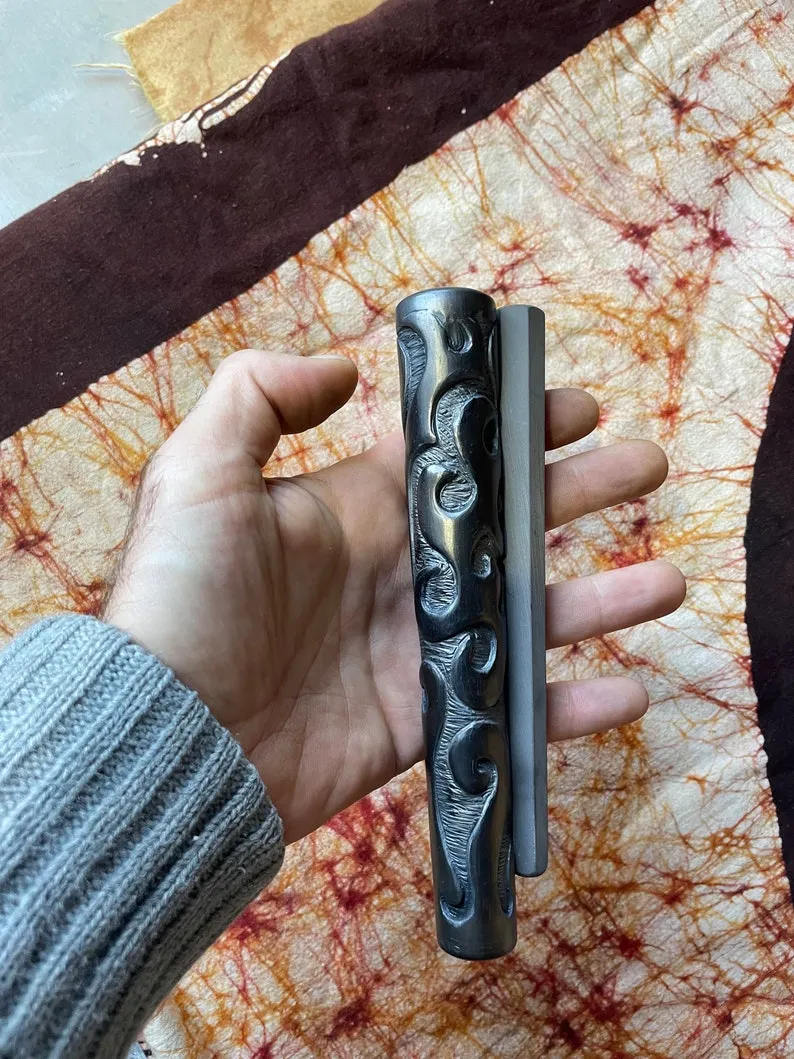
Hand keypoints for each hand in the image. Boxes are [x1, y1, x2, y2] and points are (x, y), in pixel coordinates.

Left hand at [105, 350, 685, 842]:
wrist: (171, 735)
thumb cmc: (182, 599)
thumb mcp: (201, 473)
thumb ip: (260, 398)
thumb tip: (343, 367)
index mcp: (362, 509)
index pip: (461, 458)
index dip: (518, 429)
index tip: (577, 406)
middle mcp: (402, 572)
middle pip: (515, 525)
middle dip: (581, 493)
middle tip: (647, 465)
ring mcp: (420, 648)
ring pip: (532, 617)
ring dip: (604, 599)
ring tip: (668, 584)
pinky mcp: (427, 719)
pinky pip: (515, 710)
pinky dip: (571, 708)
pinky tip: (628, 693)